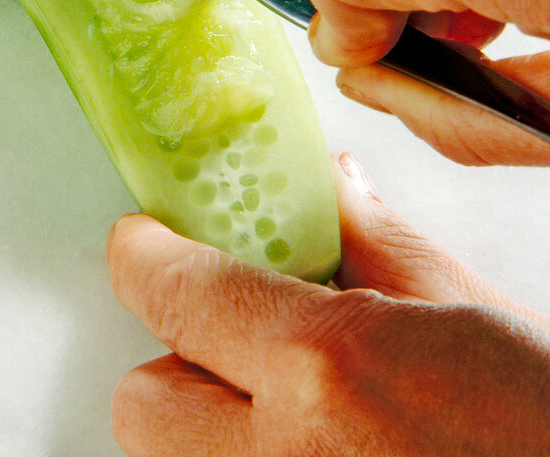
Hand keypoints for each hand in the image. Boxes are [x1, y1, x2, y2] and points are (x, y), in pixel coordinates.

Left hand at [107, 151, 549, 456]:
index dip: (147, 254)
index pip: (176, 293)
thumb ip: (380, 248)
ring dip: (211, 424)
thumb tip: (331, 190)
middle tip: (244, 339)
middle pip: (143, 400)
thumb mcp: (477, 318)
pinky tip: (330, 447)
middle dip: (179, 357)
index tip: (146, 241)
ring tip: (303, 408)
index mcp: (329, 372)